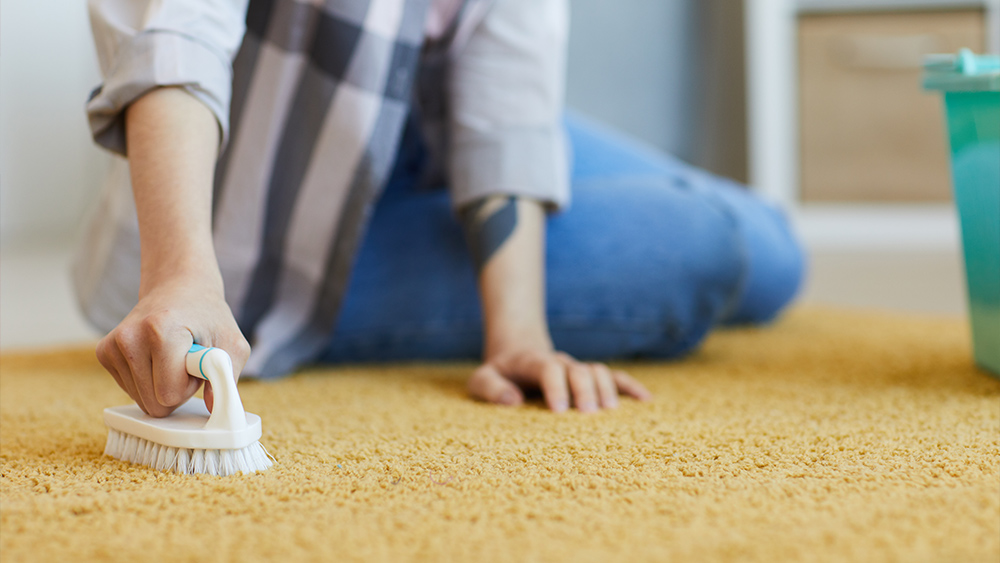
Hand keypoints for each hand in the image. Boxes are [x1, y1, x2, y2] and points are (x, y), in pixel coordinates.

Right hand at [96, 274, 249, 416]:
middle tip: (186, 361)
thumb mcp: (232, 343)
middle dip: (176, 390)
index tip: (196, 361)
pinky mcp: (104, 353)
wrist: (178, 288)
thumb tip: (216, 410)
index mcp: (160, 331)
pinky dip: (148, 381)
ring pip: (141, 401)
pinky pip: (130, 392)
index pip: (169, 394)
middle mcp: (129, 337)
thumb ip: (228, 377)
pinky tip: (156, 357)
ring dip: (162, 386)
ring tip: (172, 357)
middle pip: (153, 404)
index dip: (190, 386)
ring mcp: (112, 345)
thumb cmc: (209, 317)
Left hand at [467, 347, 651, 412]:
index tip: (558, 411)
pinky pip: (614, 377)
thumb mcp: (482, 379)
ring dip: (606, 389)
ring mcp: (576, 368)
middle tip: (588, 415)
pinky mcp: (589, 377)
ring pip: (598, 371)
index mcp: (532, 362)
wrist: (517, 355)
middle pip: (578, 369)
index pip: (549, 368)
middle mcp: (559, 363)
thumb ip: (490, 388)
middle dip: (585, 390)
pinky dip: (630, 387)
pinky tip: (646, 401)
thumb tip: (513, 401)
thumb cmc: (499, 375)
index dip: (556, 386)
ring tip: (609, 413)